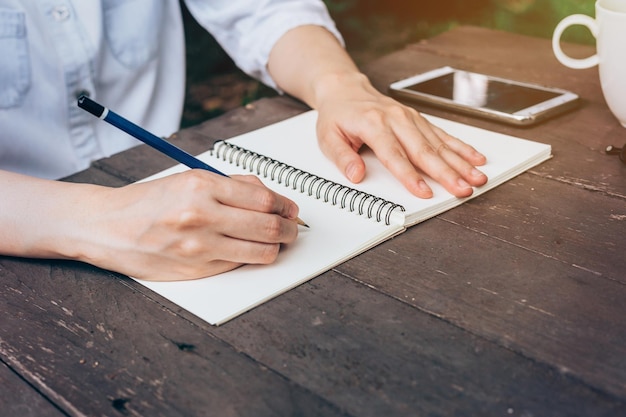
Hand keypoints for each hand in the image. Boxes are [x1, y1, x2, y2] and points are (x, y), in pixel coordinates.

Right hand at [0, 170, 299, 280]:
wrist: (109, 227)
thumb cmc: (150, 201)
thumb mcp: (190, 179)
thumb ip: (232, 185)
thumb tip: (270, 196)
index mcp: (202, 186)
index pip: (264, 198)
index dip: (285, 205)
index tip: (291, 208)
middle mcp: (202, 216)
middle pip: (268, 227)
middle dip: (290, 229)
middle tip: (293, 228)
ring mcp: (200, 247)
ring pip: (260, 253)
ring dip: (276, 248)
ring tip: (276, 242)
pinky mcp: (197, 270)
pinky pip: (238, 266)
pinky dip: (249, 258)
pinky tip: (246, 251)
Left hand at [313, 73, 487, 198]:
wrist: (345, 89)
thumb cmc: (337, 115)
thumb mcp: (327, 137)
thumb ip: (342, 157)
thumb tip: (356, 176)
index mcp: (373, 124)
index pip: (394, 155)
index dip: (410, 176)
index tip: (424, 192)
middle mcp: (396, 119)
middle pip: (424, 150)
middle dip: (446, 173)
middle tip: (463, 189)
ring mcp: (410, 118)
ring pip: (439, 143)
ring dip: (460, 162)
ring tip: (477, 177)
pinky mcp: (418, 119)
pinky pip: (443, 134)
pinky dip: (461, 147)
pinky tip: (476, 158)